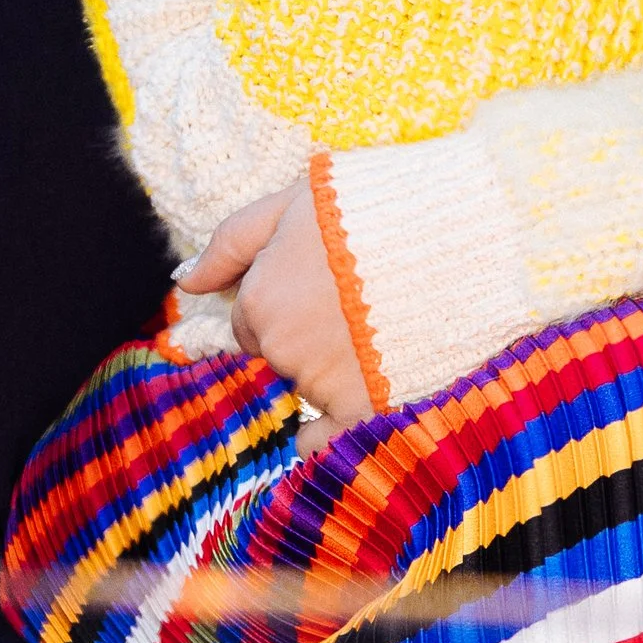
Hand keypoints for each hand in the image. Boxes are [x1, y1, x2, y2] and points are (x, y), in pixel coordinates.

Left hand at [179, 179, 371, 426]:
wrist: (458, 237)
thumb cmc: (376, 209)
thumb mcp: (294, 202)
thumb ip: (231, 242)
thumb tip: (184, 281)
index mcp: (260, 298)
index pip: (250, 319)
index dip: (284, 301)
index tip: (325, 284)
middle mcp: (282, 347)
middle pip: (277, 353)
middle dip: (305, 335)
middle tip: (356, 305)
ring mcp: (322, 382)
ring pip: (306, 386)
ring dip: (331, 369)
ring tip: (380, 329)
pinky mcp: (364, 408)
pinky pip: (323, 440)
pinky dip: (327, 434)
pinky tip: (344, 413)